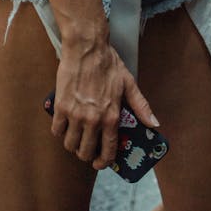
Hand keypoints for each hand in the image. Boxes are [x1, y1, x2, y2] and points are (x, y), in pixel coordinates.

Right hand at [49, 37, 158, 169]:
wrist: (87, 47)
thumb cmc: (108, 63)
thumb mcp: (128, 83)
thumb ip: (141, 106)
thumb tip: (154, 123)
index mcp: (111, 116)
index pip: (107, 151)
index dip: (103, 162)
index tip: (100, 163)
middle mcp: (93, 119)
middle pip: (85, 152)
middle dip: (86, 154)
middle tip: (87, 147)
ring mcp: (75, 114)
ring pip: (69, 145)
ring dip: (72, 144)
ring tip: (76, 136)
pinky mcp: (61, 107)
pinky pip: (56, 130)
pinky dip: (60, 131)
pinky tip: (64, 124)